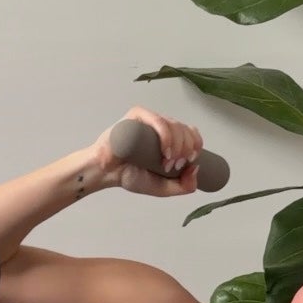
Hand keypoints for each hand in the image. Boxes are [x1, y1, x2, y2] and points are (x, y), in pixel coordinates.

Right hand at [89, 108, 203, 196]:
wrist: (106, 173)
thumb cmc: (130, 176)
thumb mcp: (163, 187)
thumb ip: (183, 186)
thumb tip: (196, 168)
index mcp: (168, 136)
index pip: (191, 132)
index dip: (196, 145)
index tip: (190, 162)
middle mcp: (161, 125)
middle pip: (185, 129)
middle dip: (186, 150)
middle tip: (175, 167)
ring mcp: (149, 119)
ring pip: (174, 125)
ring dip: (178, 146)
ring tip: (167, 163)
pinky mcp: (137, 115)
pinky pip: (158, 121)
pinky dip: (167, 136)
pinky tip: (166, 151)